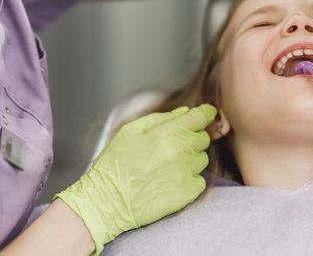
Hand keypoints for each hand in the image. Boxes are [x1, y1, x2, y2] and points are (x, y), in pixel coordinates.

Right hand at [55, 104, 215, 254]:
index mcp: (165, 133)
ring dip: (191, 160)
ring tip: (169, 167)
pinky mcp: (187, 193)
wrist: (105, 202)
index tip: (204, 116)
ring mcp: (185, 173)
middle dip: (193, 139)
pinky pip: (200, 181)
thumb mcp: (130, 132)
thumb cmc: (114, 165)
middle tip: (174, 148)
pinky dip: (190, 180)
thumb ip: (160, 118)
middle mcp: (179, 151)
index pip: (200, 117)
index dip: (204, 114)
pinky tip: (172, 182)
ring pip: (202, 159)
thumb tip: (184, 112)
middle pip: (203, 138)